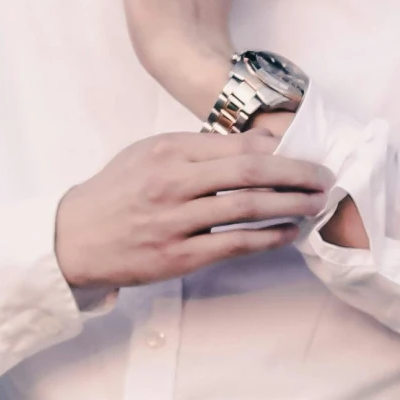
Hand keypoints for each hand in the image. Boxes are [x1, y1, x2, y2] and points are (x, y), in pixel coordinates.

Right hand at [54, 131, 332, 296]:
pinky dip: (267, 238)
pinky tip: (288, 233)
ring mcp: (175, 221)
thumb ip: (197, 147)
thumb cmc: (117, 192)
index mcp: (168, 152)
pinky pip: (234, 245)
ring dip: (290, 205)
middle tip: (325, 179)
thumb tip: (258, 144)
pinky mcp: (177, 256)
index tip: (306, 154)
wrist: (74, 238)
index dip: (280, 150)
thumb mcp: (148, 153)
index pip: (236, 145)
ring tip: (316, 204)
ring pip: (247, 209)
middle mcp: (172, 183)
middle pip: (249, 173)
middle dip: (296, 174)